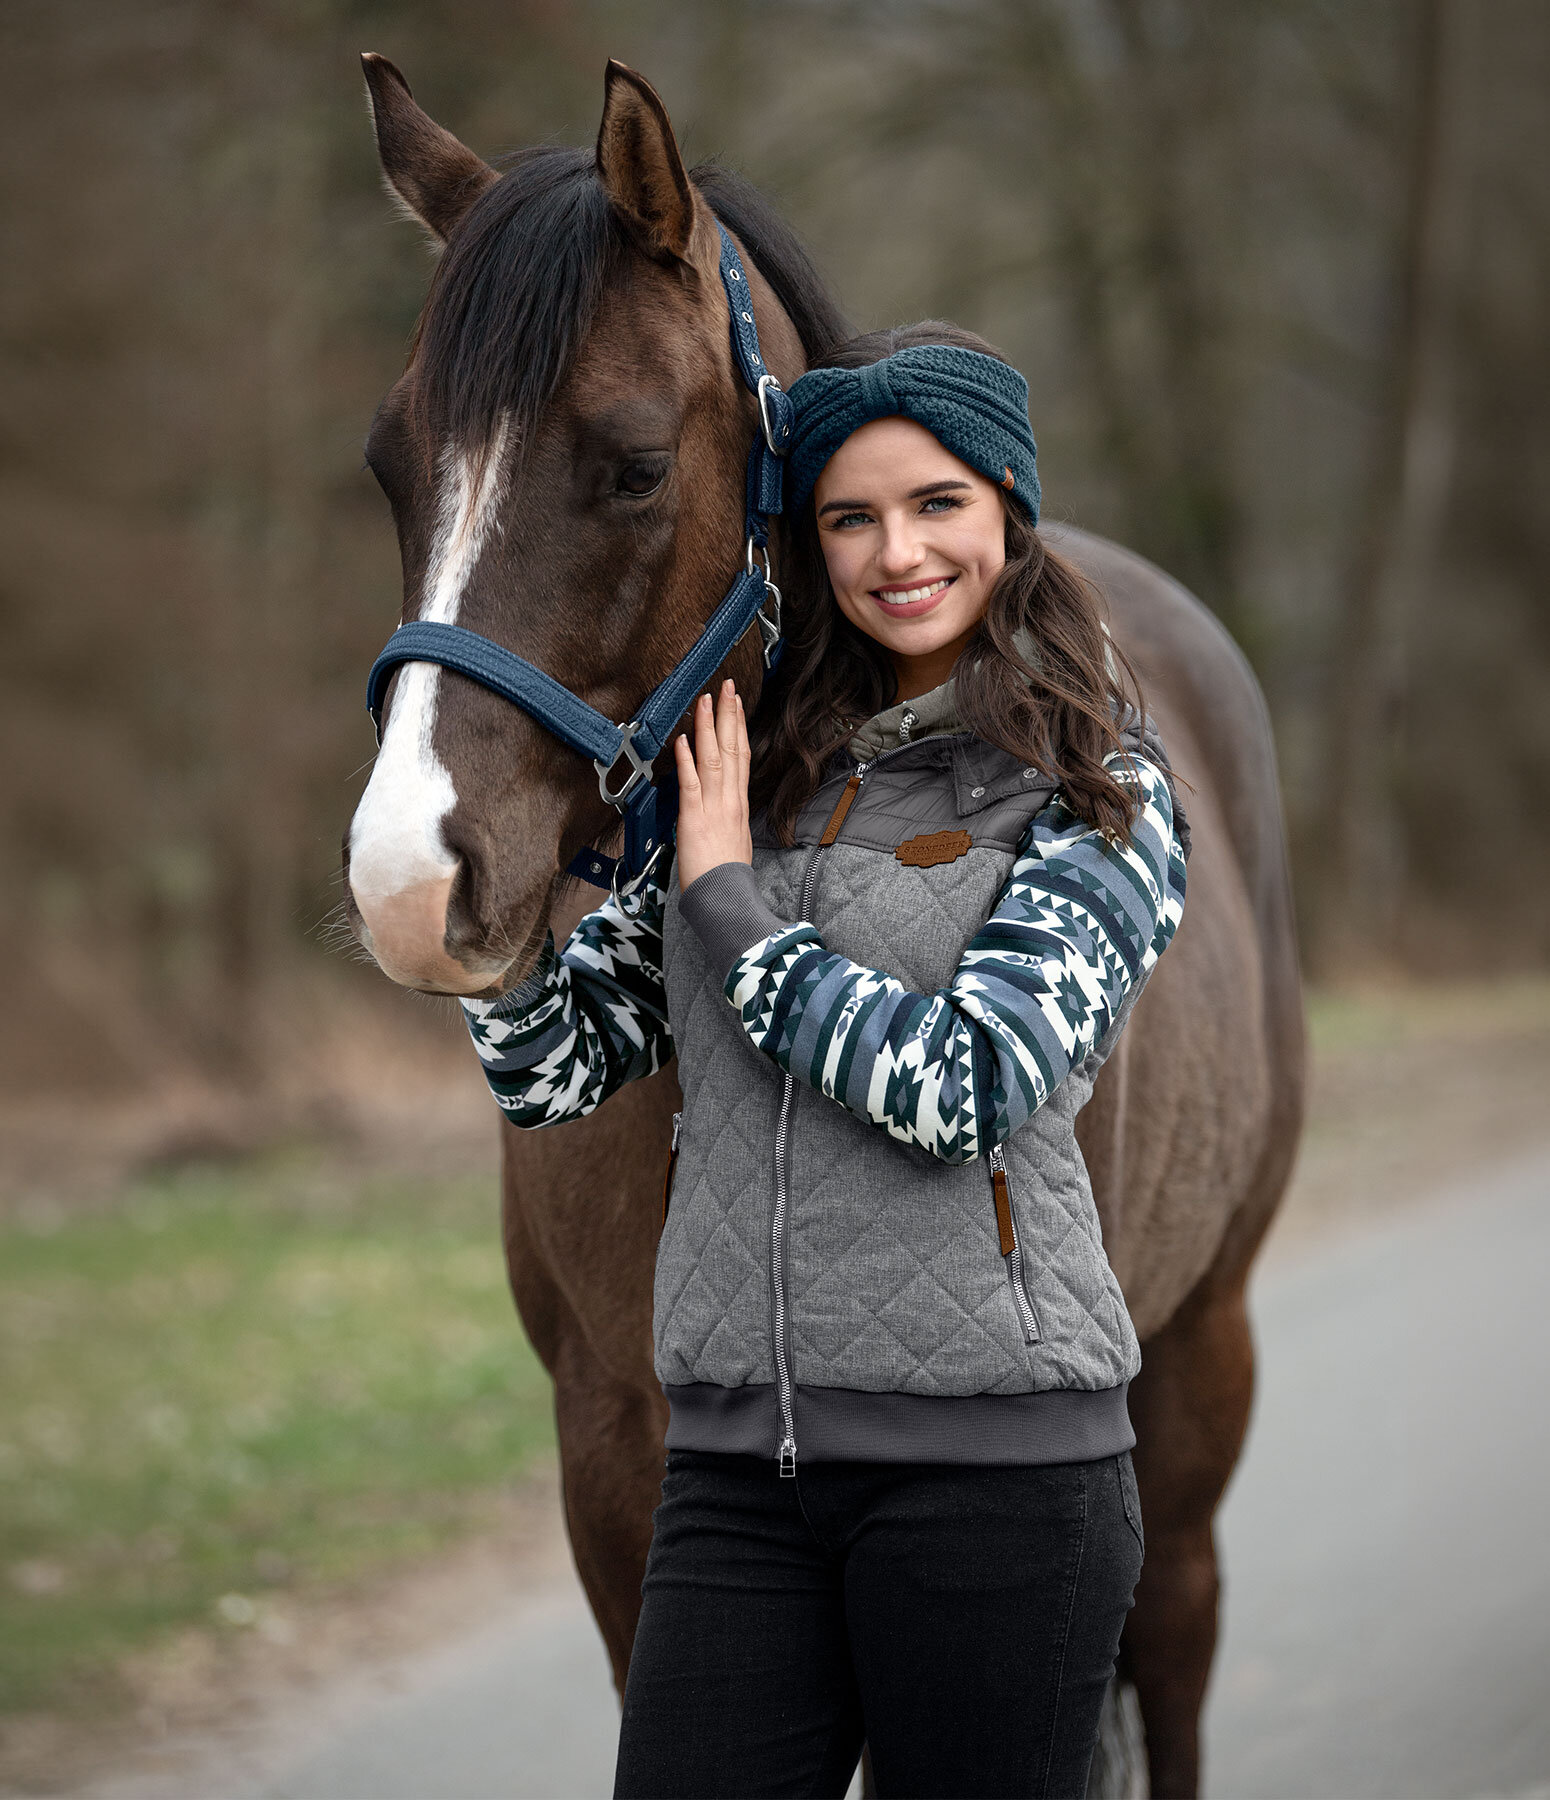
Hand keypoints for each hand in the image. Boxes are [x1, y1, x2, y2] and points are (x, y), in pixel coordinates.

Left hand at [673, 679, 752, 888]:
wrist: (726, 898)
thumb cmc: (727, 877)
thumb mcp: (735, 841)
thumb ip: (728, 818)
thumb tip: (722, 808)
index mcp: (738, 804)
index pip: (741, 756)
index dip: (738, 727)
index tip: (737, 704)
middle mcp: (730, 800)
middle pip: (731, 749)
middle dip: (729, 715)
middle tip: (727, 687)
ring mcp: (713, 807)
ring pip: (713, 758)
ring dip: (708, 726)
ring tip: (706, 700)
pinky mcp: (695, 818)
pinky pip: (691, 783)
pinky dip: (687, 759)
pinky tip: (684, 739)